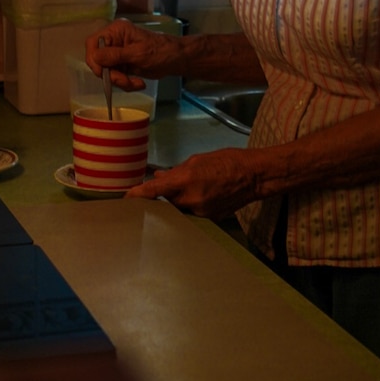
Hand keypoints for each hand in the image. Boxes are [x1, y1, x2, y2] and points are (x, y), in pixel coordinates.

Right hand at [85, 19, 180, 90]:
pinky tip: (138, 83)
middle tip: (124, 81)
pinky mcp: (122, 66)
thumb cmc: (161, 51)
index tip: (104, 72)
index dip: (94, 59)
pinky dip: (125, 84)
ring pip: (106, 73)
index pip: (93, 43)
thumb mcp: (138, 53)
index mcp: (116, 31)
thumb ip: (115, 55)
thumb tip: (95, 57)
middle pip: (98, 61)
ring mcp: (117, 54)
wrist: (176, 60)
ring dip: (120, 82)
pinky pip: (115, 78)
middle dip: (111, 75)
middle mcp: (113, 41)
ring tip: (136, 83)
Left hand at [125, 148, 259, 220]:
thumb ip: (175, 171)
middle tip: (154, 196)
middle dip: (158, 200)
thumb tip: (159, 177)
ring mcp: (201, 213)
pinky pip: (191, 216)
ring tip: (184, 193)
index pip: (154, 191)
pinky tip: (196, 198)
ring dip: (175, 203)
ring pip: (177, 212)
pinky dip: (188, 208)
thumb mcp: (197, 160)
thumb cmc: (227, 161)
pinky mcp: (210, 220)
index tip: (126, 199)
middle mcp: (191, 200)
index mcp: (186, 180)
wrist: (254, 176)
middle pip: (163, 205)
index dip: (137, 195)